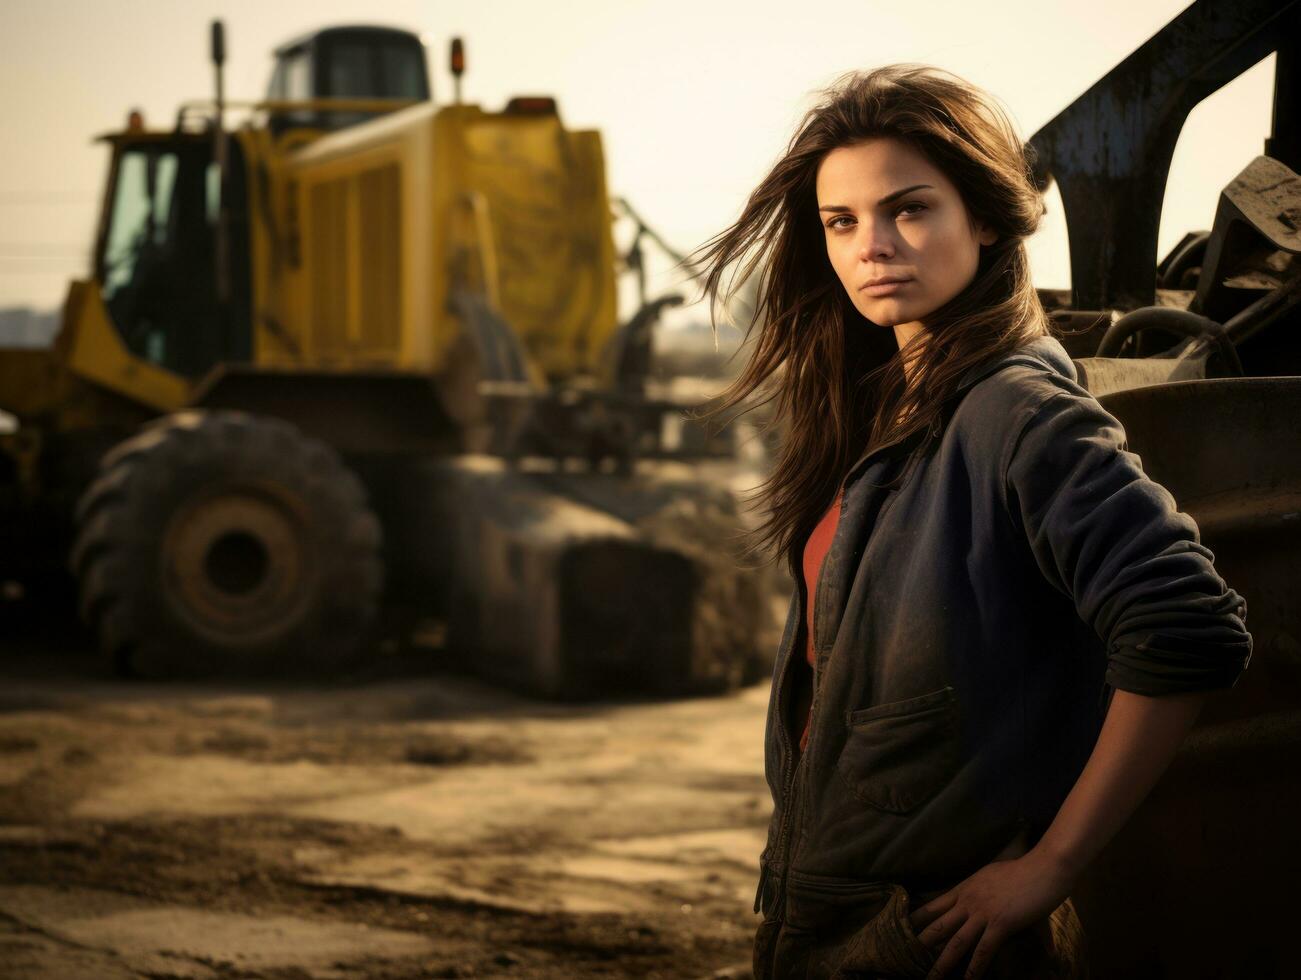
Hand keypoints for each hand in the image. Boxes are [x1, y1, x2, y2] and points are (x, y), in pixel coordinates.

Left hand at [907, 848, 1075, 978]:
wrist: (1043, 867)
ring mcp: (982, 913)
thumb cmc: (1025, 870)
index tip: (901, 928)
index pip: (934, 905)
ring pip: (955, 942)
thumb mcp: (1000, 878)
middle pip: (938, 925)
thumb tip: (997, 906)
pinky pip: (983, 951)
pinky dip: (974, 969)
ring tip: (930, 979)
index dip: (917, 919)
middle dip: (922, 943)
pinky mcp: (1000, 924)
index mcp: (965, 888)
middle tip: (906, 957)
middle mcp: (968, 901)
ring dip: (942, 963)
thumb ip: (997, 898)